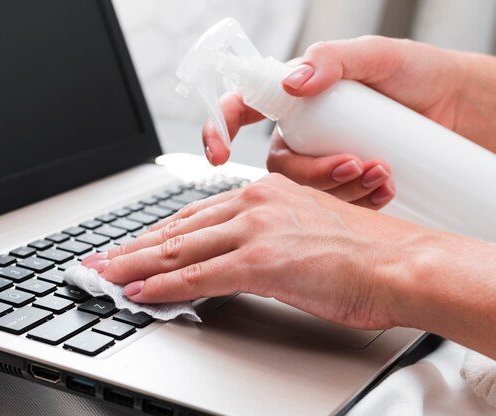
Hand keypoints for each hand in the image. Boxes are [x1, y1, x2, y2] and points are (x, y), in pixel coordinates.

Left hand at [88, 173, 429, 329]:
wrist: (400, 262)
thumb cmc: (360, 251)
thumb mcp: (301, 231)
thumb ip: (261, 237)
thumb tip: (229, 257)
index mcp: (263, 194)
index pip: (193, 214)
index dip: (157, 232)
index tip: (133, 244)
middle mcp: (253, 204)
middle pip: (177, 229)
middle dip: (134, 248)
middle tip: (102, 260)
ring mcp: (255, 230)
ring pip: (179, 249)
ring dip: (137, 265)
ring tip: (106, 276)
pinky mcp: (261, 260)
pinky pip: (199, 275)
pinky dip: (165, 286)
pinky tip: (141, 293)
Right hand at [203, 36, 495, 208]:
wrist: (463, 109)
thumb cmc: (420, 74)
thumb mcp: (378, 54)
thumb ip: (332, 59)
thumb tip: (292, 82)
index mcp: (297, 98)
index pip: (242, 109)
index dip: (219, 130)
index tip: (219, 153)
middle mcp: (304, 132)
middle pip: (280, 168)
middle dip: (314, 173)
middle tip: (355, 163)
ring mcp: (325, 161)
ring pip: (307, 193)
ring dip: (340, 189)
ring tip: (381, 172)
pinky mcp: (347, 185)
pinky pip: (335, 207)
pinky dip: (359, 203)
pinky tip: (385, 188)